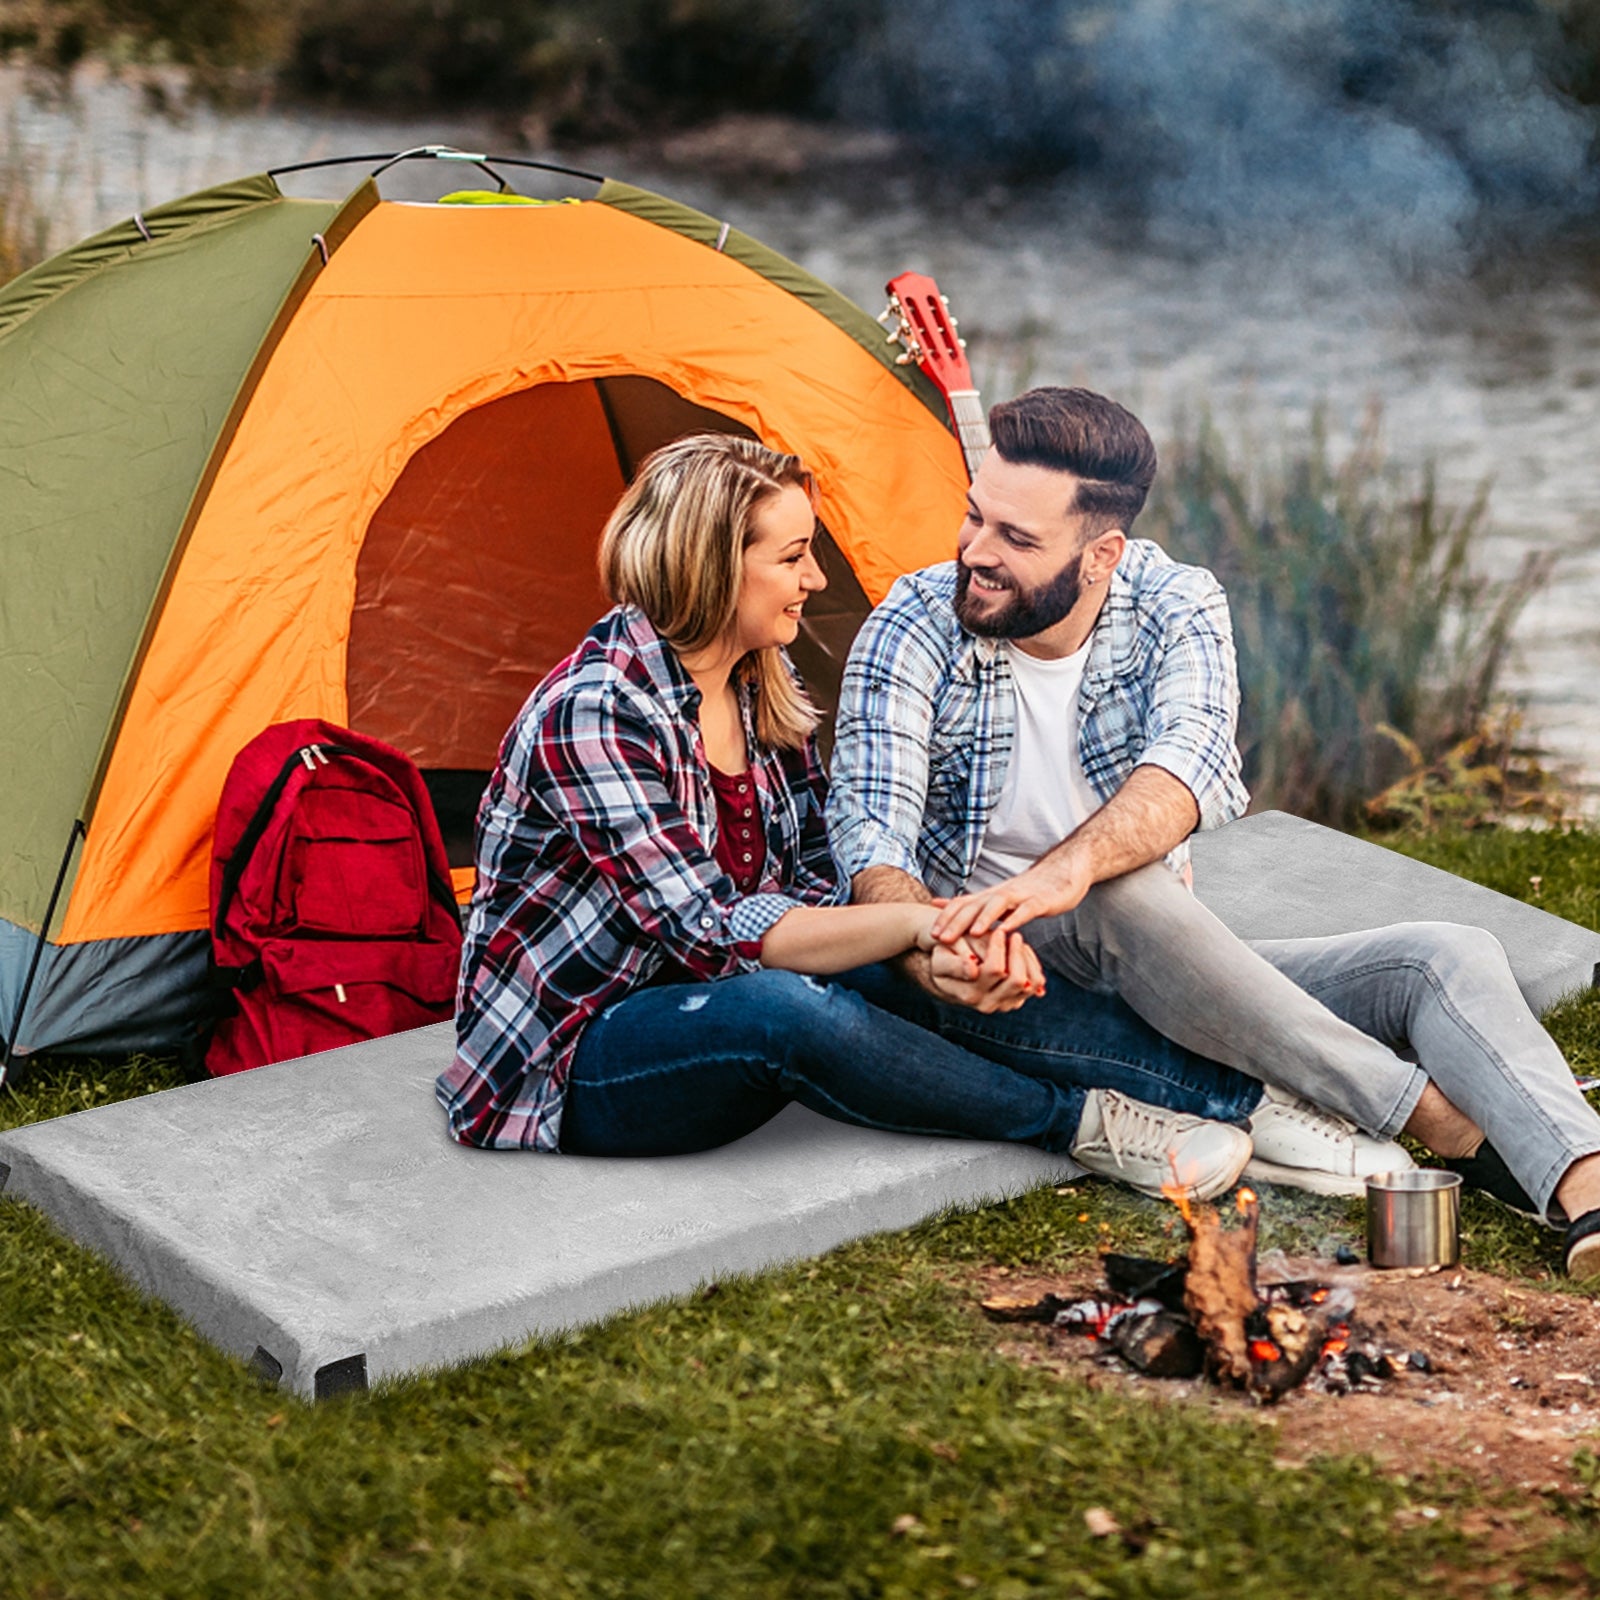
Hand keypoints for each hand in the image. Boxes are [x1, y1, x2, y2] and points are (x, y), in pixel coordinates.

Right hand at [926, 927, 1045, 1012]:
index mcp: (970, 994)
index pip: (995, 970)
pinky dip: (1032, 966)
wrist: (948, 974)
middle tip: (1012, 935)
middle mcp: (988, 1004)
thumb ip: (954, 965)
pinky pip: (1035, 984)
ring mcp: (1003, 1005)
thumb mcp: (940, 959)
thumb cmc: (943, 959)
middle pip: (1017, 980)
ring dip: (1026, 959)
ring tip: (1016, 943)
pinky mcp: (1014, 1001)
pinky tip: (1020, 953)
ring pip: (1030, 983)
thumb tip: (973, 970)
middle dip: (1017, 952)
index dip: (998, 948)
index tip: (997, 931)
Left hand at [931, 851, 1092, 940]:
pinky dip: (1016, 919)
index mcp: (990, 896)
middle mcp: (1001, 894)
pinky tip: (1007, 930)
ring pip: (997, 904)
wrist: (1063, 872)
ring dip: (983, 918)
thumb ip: (970, 904)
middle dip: (956, 922)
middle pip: (974, 905)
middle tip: (939, 938)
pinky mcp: (1040, 901)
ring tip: (971, 933)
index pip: (962, 904)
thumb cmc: (1029, 891)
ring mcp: (1021, 896)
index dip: (945, 918)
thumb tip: (939, 905)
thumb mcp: (996, 898)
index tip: (929, 935)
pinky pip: (1026, 910)